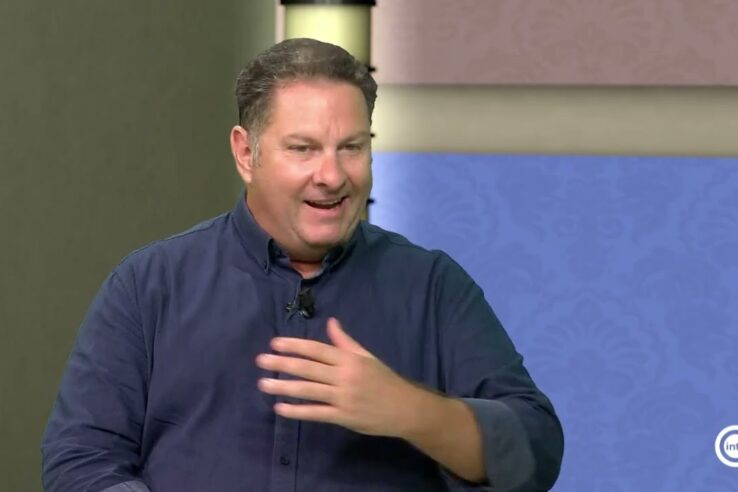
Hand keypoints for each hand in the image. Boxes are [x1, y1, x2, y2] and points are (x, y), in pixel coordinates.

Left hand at [255, 317, 421, 437]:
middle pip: (308, 368)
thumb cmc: (383, 380)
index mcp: (349, 359)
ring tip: (263, 384)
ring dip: (283, 387)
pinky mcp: (343, 416)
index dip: (295, 345)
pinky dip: (297, 411)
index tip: (274, 343)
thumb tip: (331, 322)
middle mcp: (344, 376)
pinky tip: (280, 408)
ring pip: (308, 390)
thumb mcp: (367, 356)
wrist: (404, 408)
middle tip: (261, 361)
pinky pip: (316, 413)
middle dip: (282, 363)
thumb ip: (345, 341)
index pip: (316, 349)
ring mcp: (342, 397)